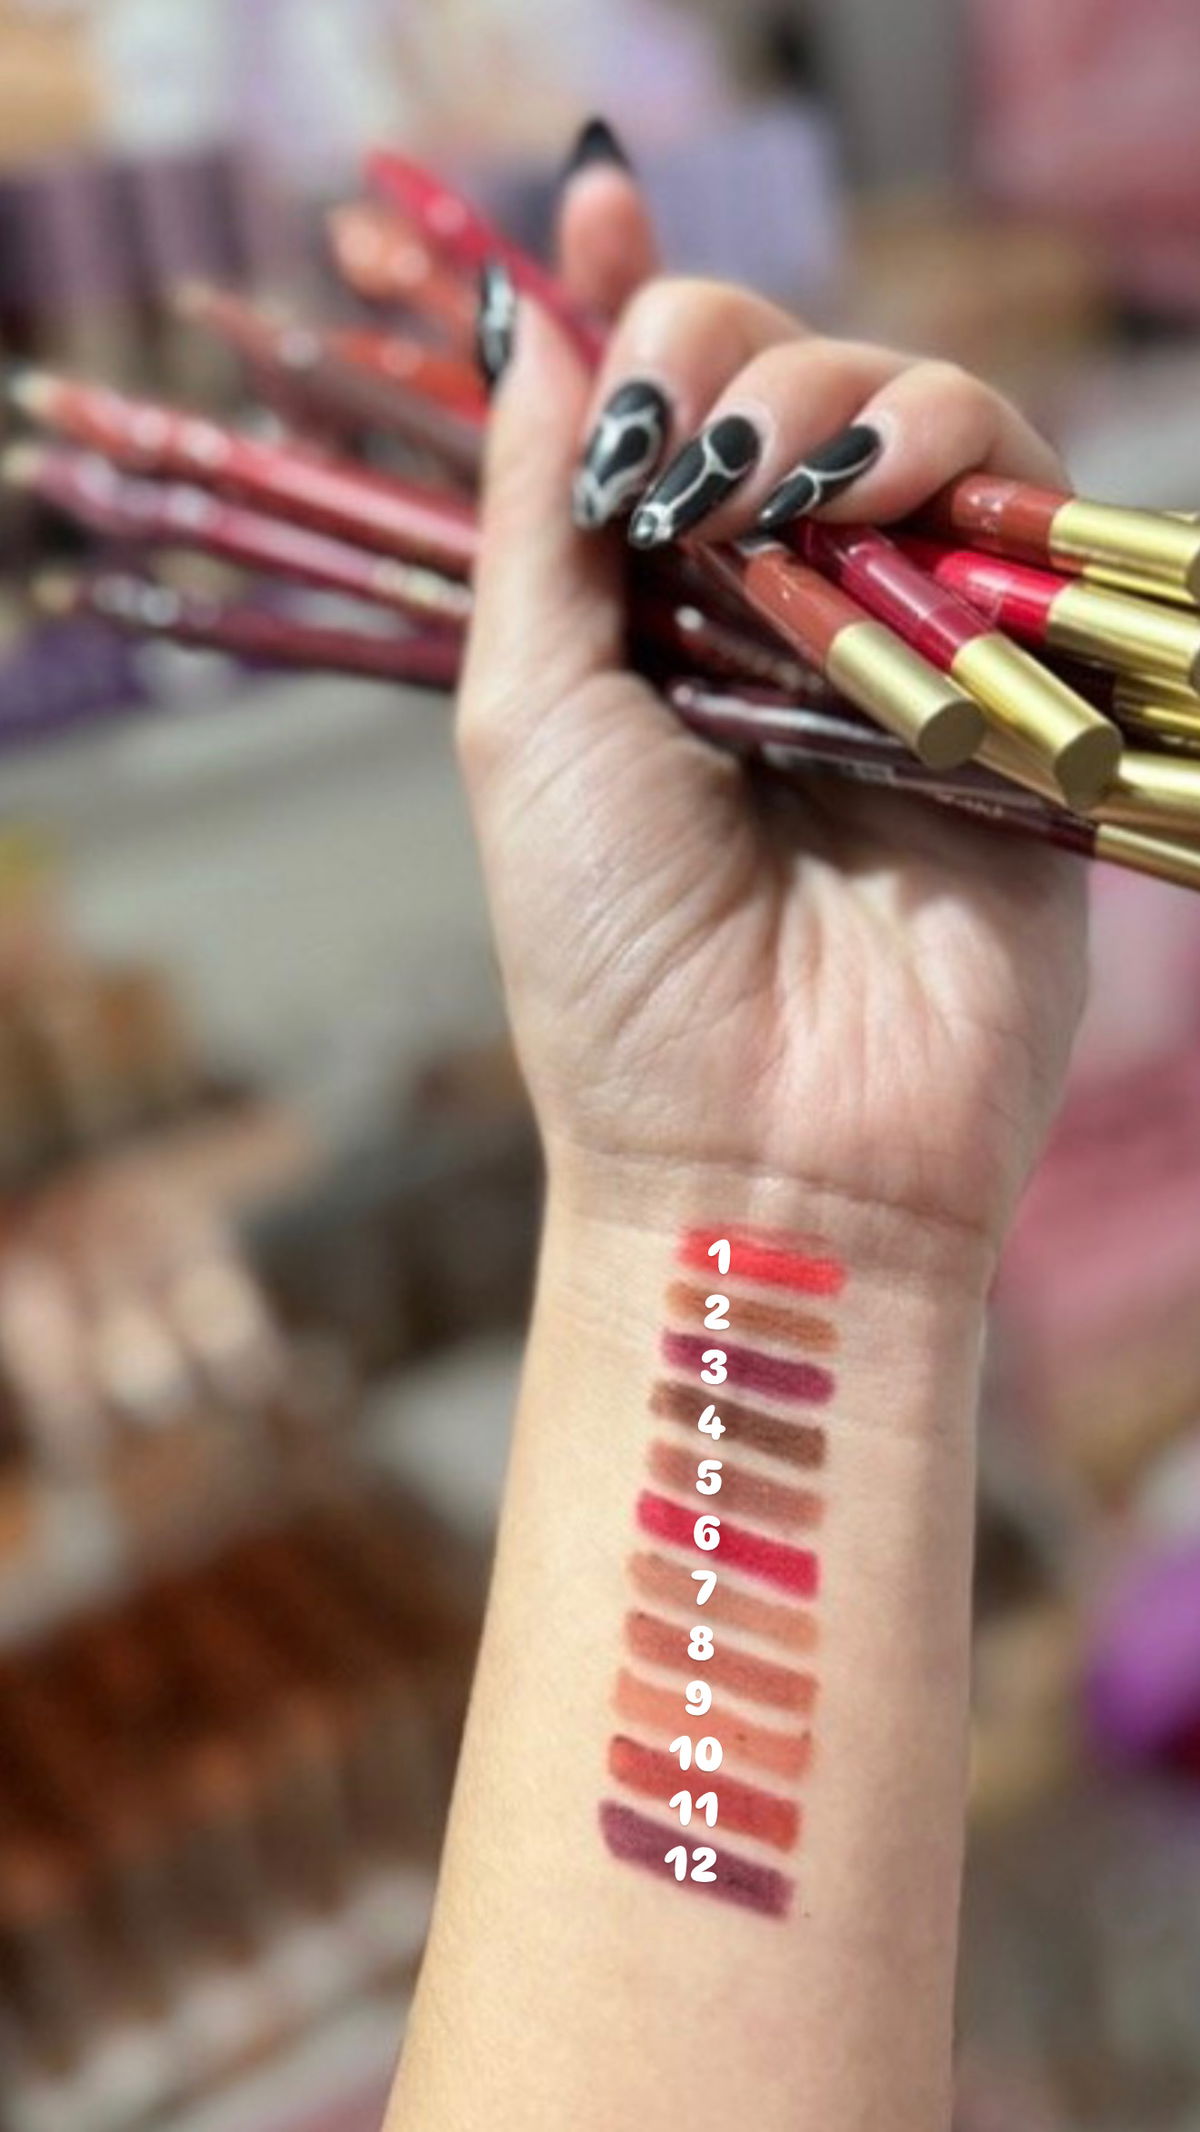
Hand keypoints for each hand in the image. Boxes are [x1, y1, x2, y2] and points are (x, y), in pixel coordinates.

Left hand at [458, 185, 1087, 1258]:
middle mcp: (783, 621)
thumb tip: (525, 319)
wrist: (763, 1146)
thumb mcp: (526, 719)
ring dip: (839, 398)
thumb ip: (536, 519)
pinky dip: (960, 461)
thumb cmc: (613, 958)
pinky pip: (1028, 511)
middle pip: (787, 385)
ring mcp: (912, 650)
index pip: (660, 413)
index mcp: (653, 626)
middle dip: (729, 364)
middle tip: (683, 455)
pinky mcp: (1028, 689)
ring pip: (917, 420)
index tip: (597, 215)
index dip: (635, 301)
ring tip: (775, 485)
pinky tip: (877, 495)